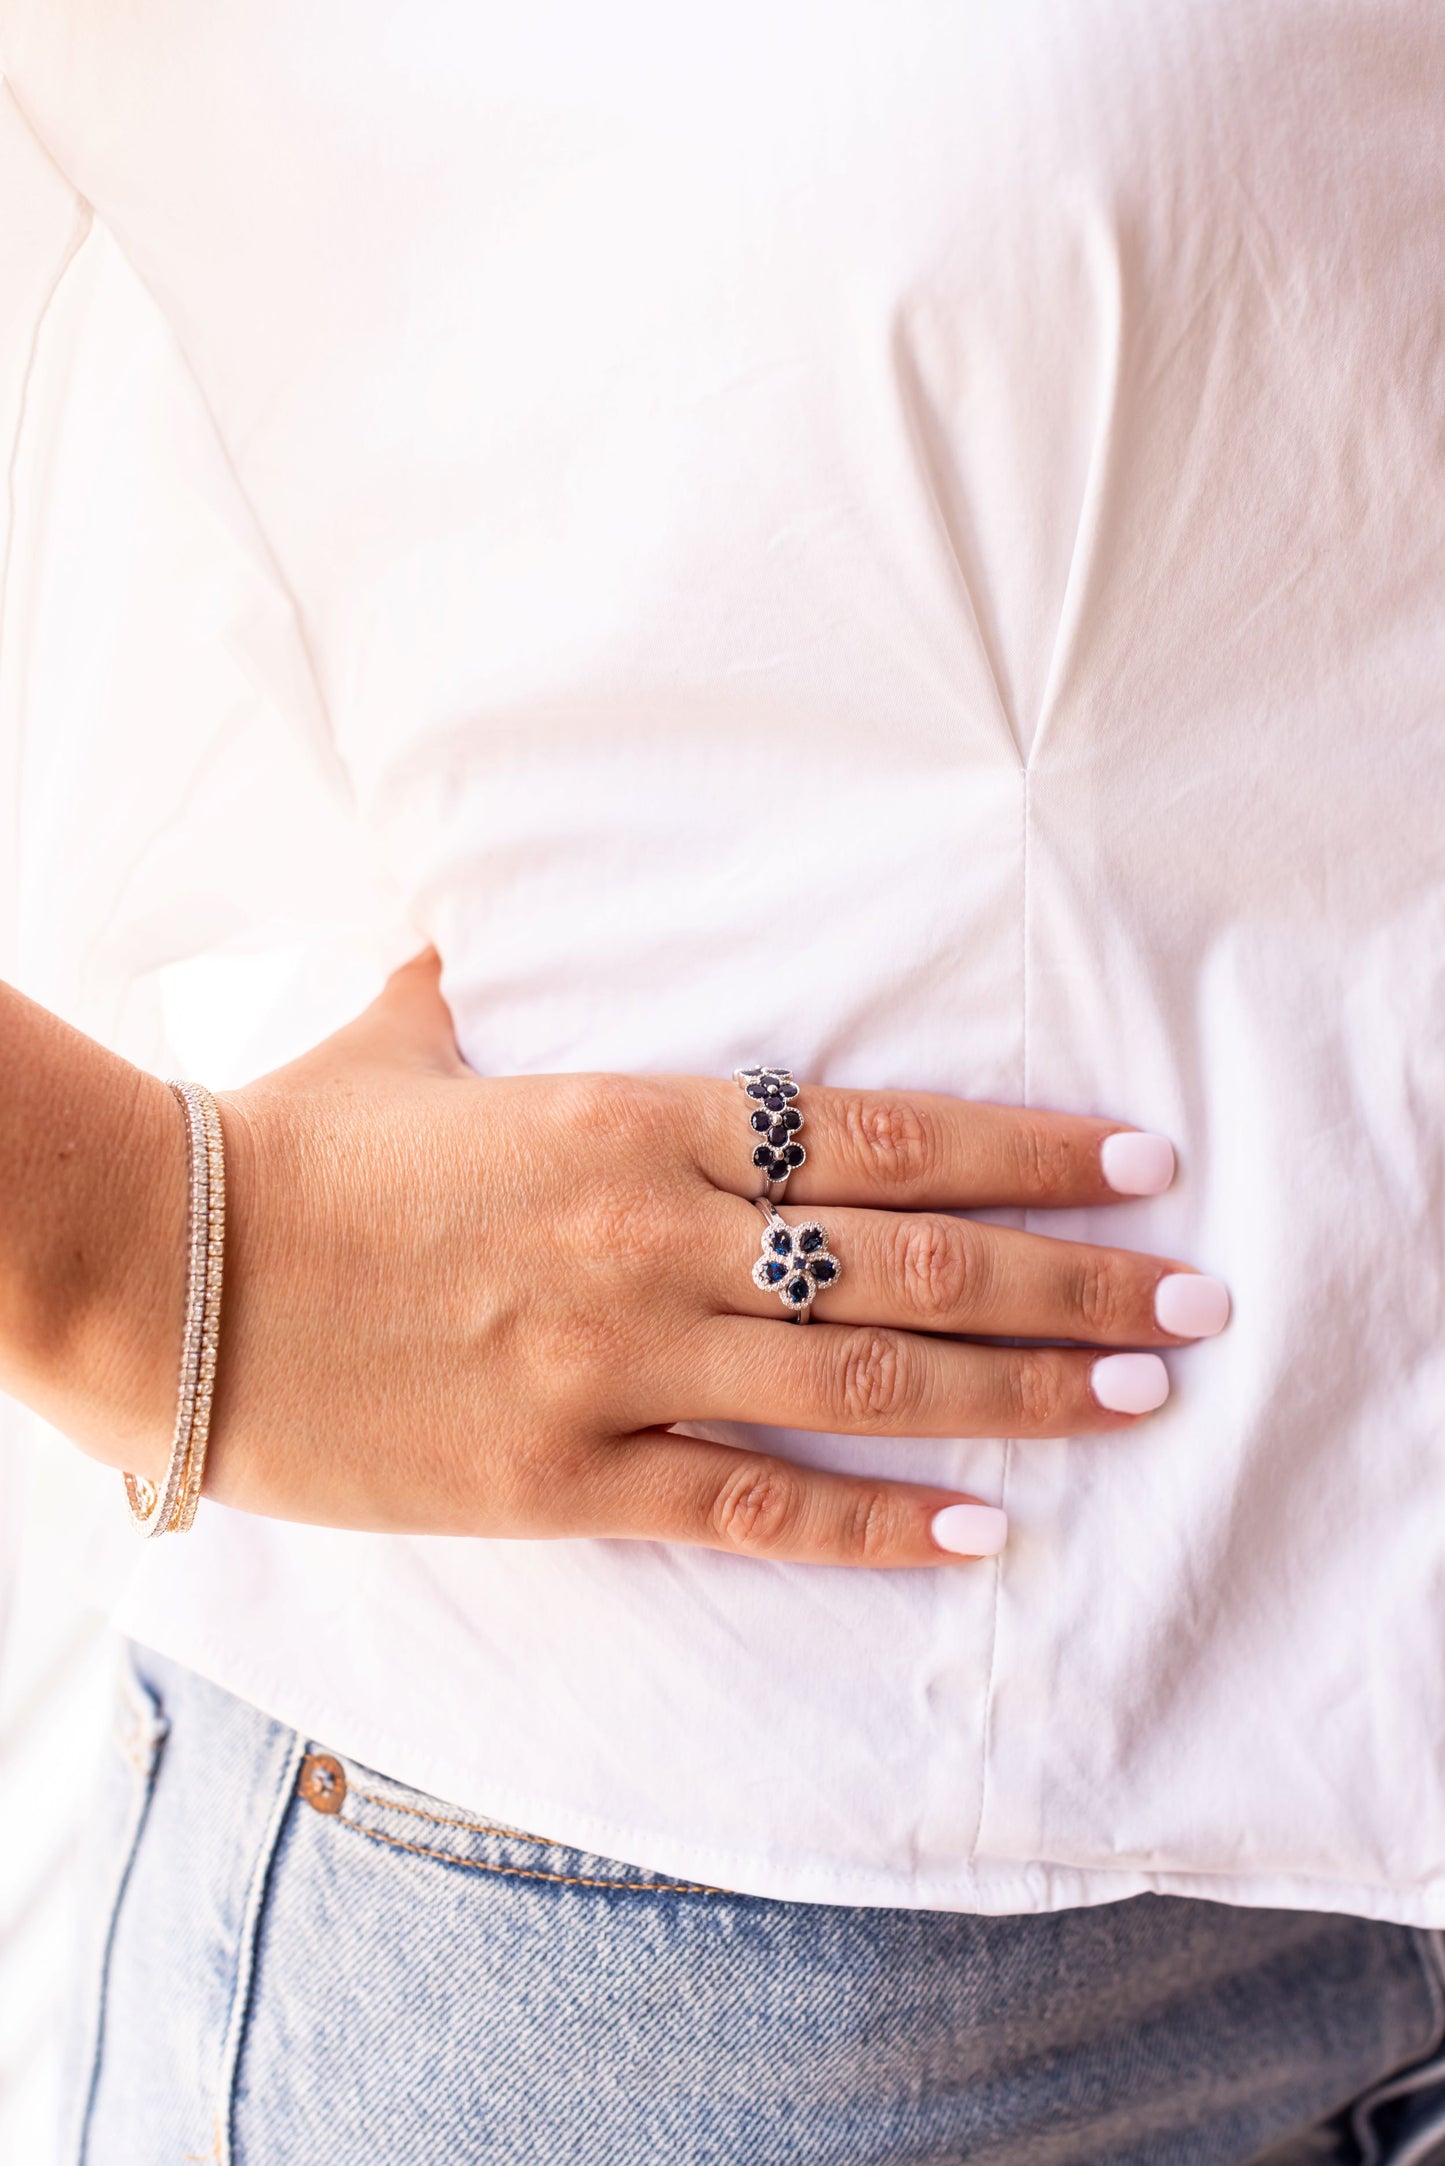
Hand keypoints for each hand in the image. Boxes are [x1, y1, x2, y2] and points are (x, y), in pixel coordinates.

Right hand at [189, 951, 1226, 1567]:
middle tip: (1193, 1303)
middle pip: (909, 1264)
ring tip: (1138, 1400)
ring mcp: (610, 1361)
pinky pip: (744, 1503)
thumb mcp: (398, 1040)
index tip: (1137, 1164)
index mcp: (629, 1116)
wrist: (156, 1270)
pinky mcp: (557, 1478)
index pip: (877, 1137)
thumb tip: (477, 940)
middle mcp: (651, 1236)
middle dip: (1070, 1281)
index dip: (1023, 1153)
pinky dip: (868, 1524)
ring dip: (1018, 1396)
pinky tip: (974, 1535)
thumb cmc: (285, 1145)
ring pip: (861, 1385)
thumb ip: (470, 992)